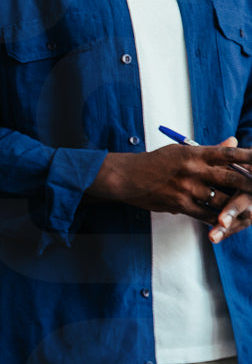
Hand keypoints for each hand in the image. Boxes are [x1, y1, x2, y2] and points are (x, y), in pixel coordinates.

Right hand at [91, 139, 251, 240]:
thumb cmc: (154, 163)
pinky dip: (217, 219)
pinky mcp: (178, 204)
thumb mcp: (181, 151)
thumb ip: (210, 150)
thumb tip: (233, 142)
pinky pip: (204, 214)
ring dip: (237, 207)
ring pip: (221, 199)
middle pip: (231, 177)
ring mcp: (187, 188)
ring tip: (250, 210)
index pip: (230, 153)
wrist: (125, 177)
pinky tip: (227, 221)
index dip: (250, 156)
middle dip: (251, 185)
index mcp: (196, 153)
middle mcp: (194, 170)